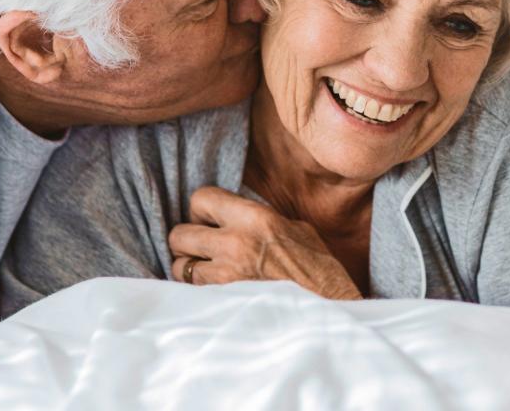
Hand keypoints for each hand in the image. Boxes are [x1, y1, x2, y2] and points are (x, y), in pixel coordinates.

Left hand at [167, 186, 362, 300]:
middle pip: (179, 233)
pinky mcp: (225, 303)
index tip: (209, 220)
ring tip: (207, 272)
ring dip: (189, 268)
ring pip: (180, 266)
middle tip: (203, 248)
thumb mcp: (297, 230)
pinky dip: (197, 292)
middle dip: (187, 240)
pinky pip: (193, 292)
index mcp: (255, 218)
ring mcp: (227, 276)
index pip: (201, 198)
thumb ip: (263, 219)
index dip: (201, 209)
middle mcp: (235, 243)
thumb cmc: (320, 271)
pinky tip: (214, 292)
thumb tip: (240, 214)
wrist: (330, 312)